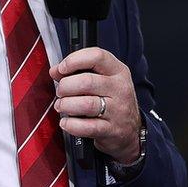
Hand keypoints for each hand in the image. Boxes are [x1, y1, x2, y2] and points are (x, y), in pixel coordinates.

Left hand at [50, 47, 141, 163]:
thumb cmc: (113, 101)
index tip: (62, 68)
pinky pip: (86, 127)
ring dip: (66, 105)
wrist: (131, 129)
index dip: (75, 60)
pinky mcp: (110, 129)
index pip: (97, 57)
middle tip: (61, 92)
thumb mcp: (103, 80)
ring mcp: (117, 110)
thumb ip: (79, 72)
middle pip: (87, 81)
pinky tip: (67, 122)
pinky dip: (71, 124)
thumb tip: (55, 70)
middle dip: (66, 86)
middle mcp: (119, 88)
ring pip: (86, 104)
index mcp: (118, 71)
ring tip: (62, 106)